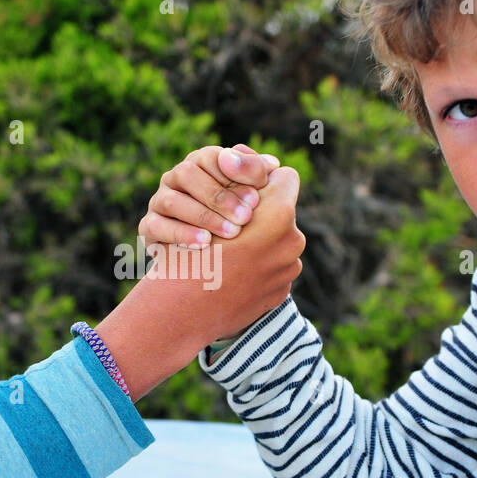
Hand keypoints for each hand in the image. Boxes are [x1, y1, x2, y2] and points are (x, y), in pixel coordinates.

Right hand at [99, 166, 304, 399]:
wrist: (185, 310)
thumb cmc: (191, 252)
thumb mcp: (210, 206)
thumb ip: (243, 183)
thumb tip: (265, 167)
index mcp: (279, 213)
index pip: (285, 177)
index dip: (261, 181)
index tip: (243, 192)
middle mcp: (292, 240)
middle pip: (282, 212)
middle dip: (261, 215)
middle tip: (232, 224)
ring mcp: (288, 269)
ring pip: (278, 242)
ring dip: (260, 243)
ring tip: (229, 252)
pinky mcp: (280, 292)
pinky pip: (273, 268)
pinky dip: (257, 268)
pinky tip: (232, 273)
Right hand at [140, 144, 280, 247]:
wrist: (210, 265)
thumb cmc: (237, 221)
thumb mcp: (251, 197)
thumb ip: (260, 178)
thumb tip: (272, 165)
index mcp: (200, 164)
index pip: (210, 157)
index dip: (234, 175)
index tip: (256, 199)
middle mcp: (176, 179)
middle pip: (188, 174)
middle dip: (219, 197)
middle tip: (246, 219)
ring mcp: (159, 202)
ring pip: (172, 200)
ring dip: (203, 216)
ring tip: (231, 233)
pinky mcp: (149, 227)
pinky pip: (156, 226)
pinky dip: (181, 234)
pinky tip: (205, 243)